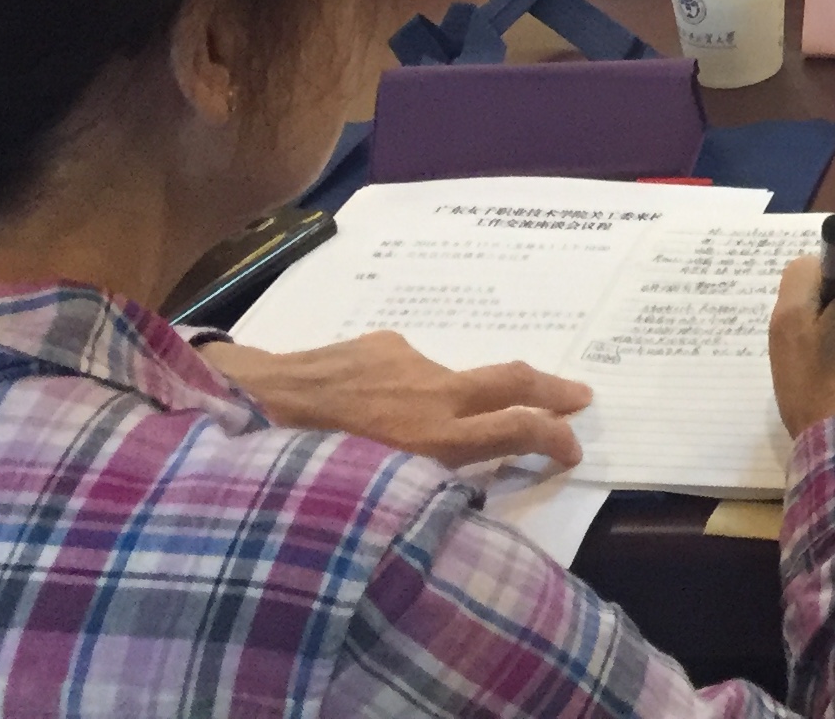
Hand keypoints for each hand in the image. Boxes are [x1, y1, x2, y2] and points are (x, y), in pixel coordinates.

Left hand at [200, 332, 590, 469]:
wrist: (254, 402)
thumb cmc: (307, 465)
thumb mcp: (373, 490)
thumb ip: (417, 478)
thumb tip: (443, 485)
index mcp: (436, 435)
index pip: (516, 429)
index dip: (554, 437)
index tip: (574, 447)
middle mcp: (434, 392)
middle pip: (512, 381)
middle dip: (553, 389)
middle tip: (580, 395)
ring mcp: (410, 361)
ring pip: (446, 382)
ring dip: (445, 401)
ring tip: (400, 428)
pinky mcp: (383, 343)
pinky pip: (405, 369)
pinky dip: (401, 389)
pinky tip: (364, 406)